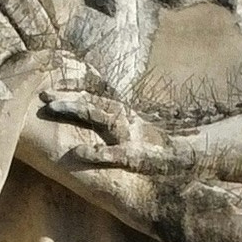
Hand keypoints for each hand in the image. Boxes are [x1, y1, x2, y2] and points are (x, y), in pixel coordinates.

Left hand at [37, 88, 201, 179]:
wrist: (201, 159)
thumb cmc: (167, 152)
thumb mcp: (139, 137)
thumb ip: (117, 130)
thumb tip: (96, 124)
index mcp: (128, 115)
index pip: (98, 93)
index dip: (75, 86)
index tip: (50, 81)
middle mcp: (130, 119)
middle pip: (94, 99)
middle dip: (68, 94)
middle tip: (41, 91)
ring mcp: (136, 135)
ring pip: (102, 115)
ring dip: (76, 109)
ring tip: (50, 107)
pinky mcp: (143, 157)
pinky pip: (118, 153)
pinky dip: (98, 153)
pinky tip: (78, 153)